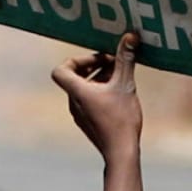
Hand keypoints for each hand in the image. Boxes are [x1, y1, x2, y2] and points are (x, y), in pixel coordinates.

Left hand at [52, 31, 142, 160]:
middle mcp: (73, 102)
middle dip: (94, 67)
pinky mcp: (88, 124)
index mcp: (76, 91)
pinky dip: (101, 94)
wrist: (120, 153)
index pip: (61, 69)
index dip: (77, 60)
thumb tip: (130, 37)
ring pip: (84, 90)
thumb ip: (125, 59)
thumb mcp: (125, 85)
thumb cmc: (120, 120)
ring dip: (100, 80)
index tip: (97, 60)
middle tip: (114, 65)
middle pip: (75, 77)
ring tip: (120, 79)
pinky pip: (90, 102)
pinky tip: (120, 97)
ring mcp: (80, 115)